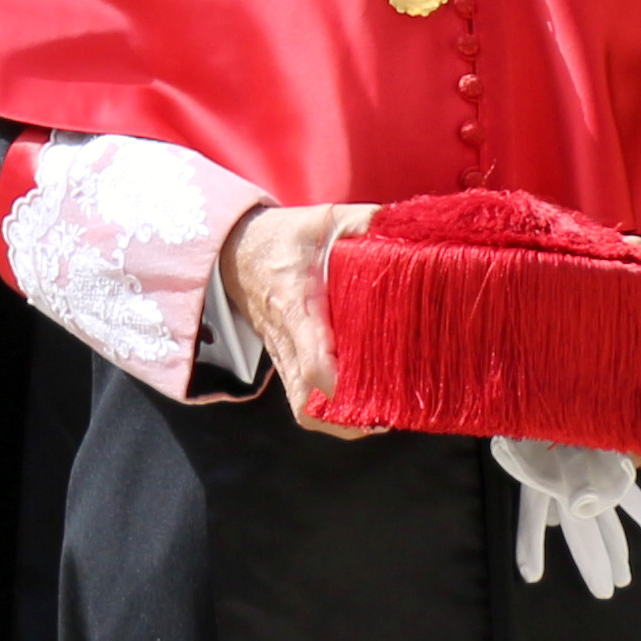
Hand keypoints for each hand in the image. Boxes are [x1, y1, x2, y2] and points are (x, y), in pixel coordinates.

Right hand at [218, 201, 383, 430]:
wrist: (234, 248)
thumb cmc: (282, 237)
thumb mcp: (322, 221)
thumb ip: (364, 224)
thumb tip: (406, 227)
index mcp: (296, 307)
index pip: (314, 362)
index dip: (343, 386)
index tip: (381, 391)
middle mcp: (286, 339)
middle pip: (308, 402)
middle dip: (348, 418)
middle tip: (389, 411)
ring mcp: (283, 354)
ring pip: (305, 407)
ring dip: (341, 419)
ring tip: (381, 412)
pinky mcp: (286, 359)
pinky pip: (304, 398)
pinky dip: (332, 408)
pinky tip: (362, 398)